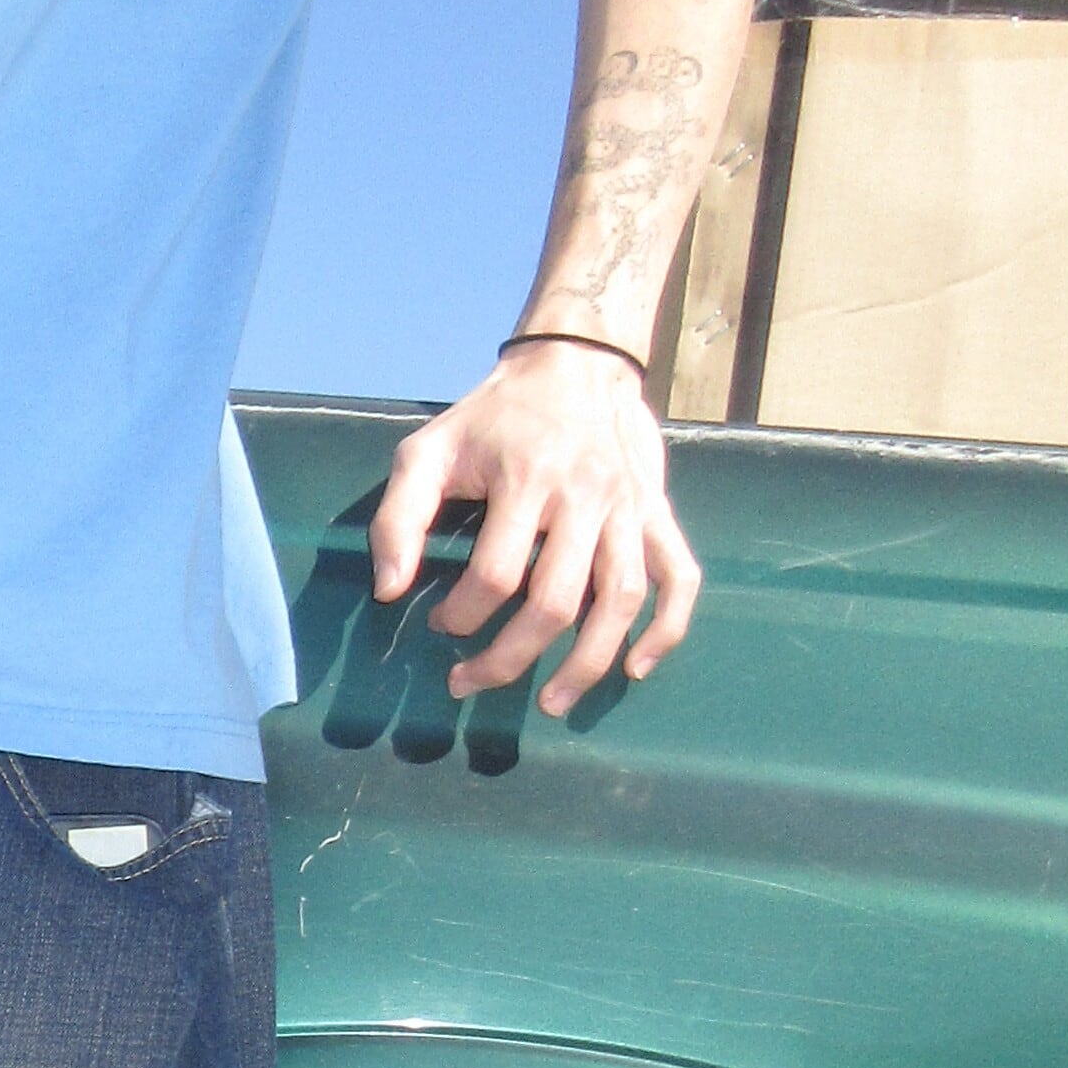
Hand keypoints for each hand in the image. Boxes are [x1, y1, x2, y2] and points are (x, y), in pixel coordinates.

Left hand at [367, 344, 701, 716]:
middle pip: (557, 602)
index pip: (496, 575)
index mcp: (527, 480)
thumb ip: (398, 517)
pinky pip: (679, 577)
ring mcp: (629, 508)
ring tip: (553, 703)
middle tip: (469, 682)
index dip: (461, 614)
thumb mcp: (429, 450)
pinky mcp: (657, 513)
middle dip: (509, 658)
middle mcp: (587, 497)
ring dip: (590, 662)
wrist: (575, 364)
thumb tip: (388, 589)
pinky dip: (666, 628)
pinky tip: (638, 668)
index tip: (439, 624)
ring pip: (621, 600)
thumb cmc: (493, 416)